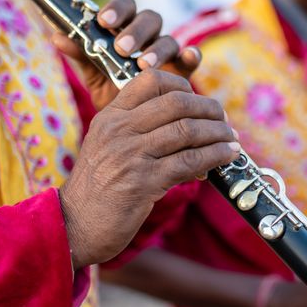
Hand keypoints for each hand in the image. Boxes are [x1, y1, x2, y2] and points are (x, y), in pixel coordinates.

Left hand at [50, 0, 201, 109]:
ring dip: (156, 49)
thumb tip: (56, 36)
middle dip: (135, 31)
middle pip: (149, 19)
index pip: (125, 7)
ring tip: (143, 66)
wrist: (130, 126)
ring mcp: (167, 53)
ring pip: (168, 39)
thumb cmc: (110, 92)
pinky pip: (191, 58)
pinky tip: (189, 57)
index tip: (103, 20)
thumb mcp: (93, 74)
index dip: (116, 8)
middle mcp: (148, 37)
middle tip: (121, 48)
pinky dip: (191, 55)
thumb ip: (79, 55)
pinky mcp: (183, 71)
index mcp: (125, 29)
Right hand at [59, 69, 238, 267]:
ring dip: (218, 133)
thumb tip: (184, 122)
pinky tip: (227, 156)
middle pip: (176, 102)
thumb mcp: (107, 147)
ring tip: (231, 139)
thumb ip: (136, 130)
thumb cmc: (96, 190)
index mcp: (110, 116)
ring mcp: (130, 155)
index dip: (183, 85)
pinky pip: (190, 161)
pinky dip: (215, 156)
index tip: (199, 101)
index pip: (151, 80)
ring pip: (187, 130)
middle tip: (223, 121)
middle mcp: (119, 130)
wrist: (74, 226)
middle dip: (209, 109)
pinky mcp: (143, 183)